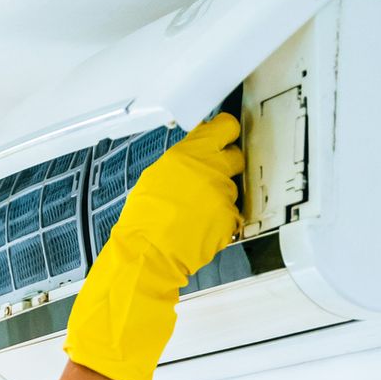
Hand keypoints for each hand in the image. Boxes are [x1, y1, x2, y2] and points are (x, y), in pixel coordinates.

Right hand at [112, 113, 244, 281]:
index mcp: (192, 154)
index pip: (226, 127)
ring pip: (231, 189)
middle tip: (210, 176)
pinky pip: (231, 213)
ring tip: (196, 209)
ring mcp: (224, 195)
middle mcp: (212, 170)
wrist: (149, 251)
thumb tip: (196, 152)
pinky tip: (201, 224)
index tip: (225, 135)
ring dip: (218, 196)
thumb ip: (184, 158)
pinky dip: (219, 218)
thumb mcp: (156, 174)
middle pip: (235, 157)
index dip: (226, 132)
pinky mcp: (230, 218)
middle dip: (226, 165)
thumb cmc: (145, 218)